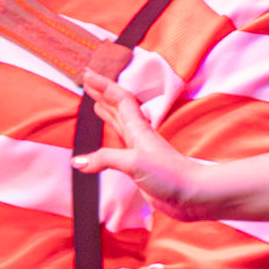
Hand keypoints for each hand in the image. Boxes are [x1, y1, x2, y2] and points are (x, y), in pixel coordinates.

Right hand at [74, 73, 216, 219]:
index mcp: (138, 128)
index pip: (119, 98)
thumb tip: (77, 161)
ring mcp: (139, 150)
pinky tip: (105, 143)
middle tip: (87, 83)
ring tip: (95, 105)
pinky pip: (119, 145)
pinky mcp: (139, 166)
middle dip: (102, 94)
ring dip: (107, 112)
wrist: (190, 193)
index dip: (103, 85)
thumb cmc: (169, 174)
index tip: (88, 75)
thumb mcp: (134, 162)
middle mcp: (138, 135)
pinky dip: (110, 139)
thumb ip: (105, 159)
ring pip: (119, 124)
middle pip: (118, 107)